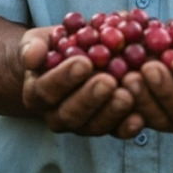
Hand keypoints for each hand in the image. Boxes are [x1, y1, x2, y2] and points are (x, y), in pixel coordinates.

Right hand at [19, 26, 141, 137]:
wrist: (70, 61)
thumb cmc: (53, 48)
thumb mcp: (38, 41)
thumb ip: (32, 47)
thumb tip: (32, 57)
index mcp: (37, 94)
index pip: (47, 90)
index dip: (64, 78)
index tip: (83, 62)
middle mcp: (56, 115)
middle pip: (70, 114)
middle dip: (90, 98)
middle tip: (108, 81)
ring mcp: (82, 125)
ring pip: (93, 126)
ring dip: (111, 112)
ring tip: (127, 95)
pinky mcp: (105, 127)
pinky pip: (115, 132)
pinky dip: (127, 127)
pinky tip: (140, 117)